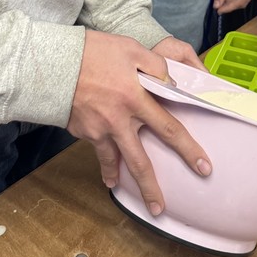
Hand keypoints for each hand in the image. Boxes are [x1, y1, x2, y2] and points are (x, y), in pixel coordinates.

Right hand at [67, 30, 211, 214]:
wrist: (52, 63)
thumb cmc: (94, 51)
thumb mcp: (131, 48)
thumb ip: (156, 66)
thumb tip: (172, 82)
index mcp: (136, 98)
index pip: (169, 128)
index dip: (188, 150)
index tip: (203, 166)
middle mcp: (119, 120)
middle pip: (141, 161)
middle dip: (152, 187)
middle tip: (162, 208)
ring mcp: (99, 129)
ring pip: (118, 162)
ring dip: (131, 184)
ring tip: (143, 202)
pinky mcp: (83, 131)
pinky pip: (100, 152)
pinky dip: (106, 168)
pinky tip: (111, 180)